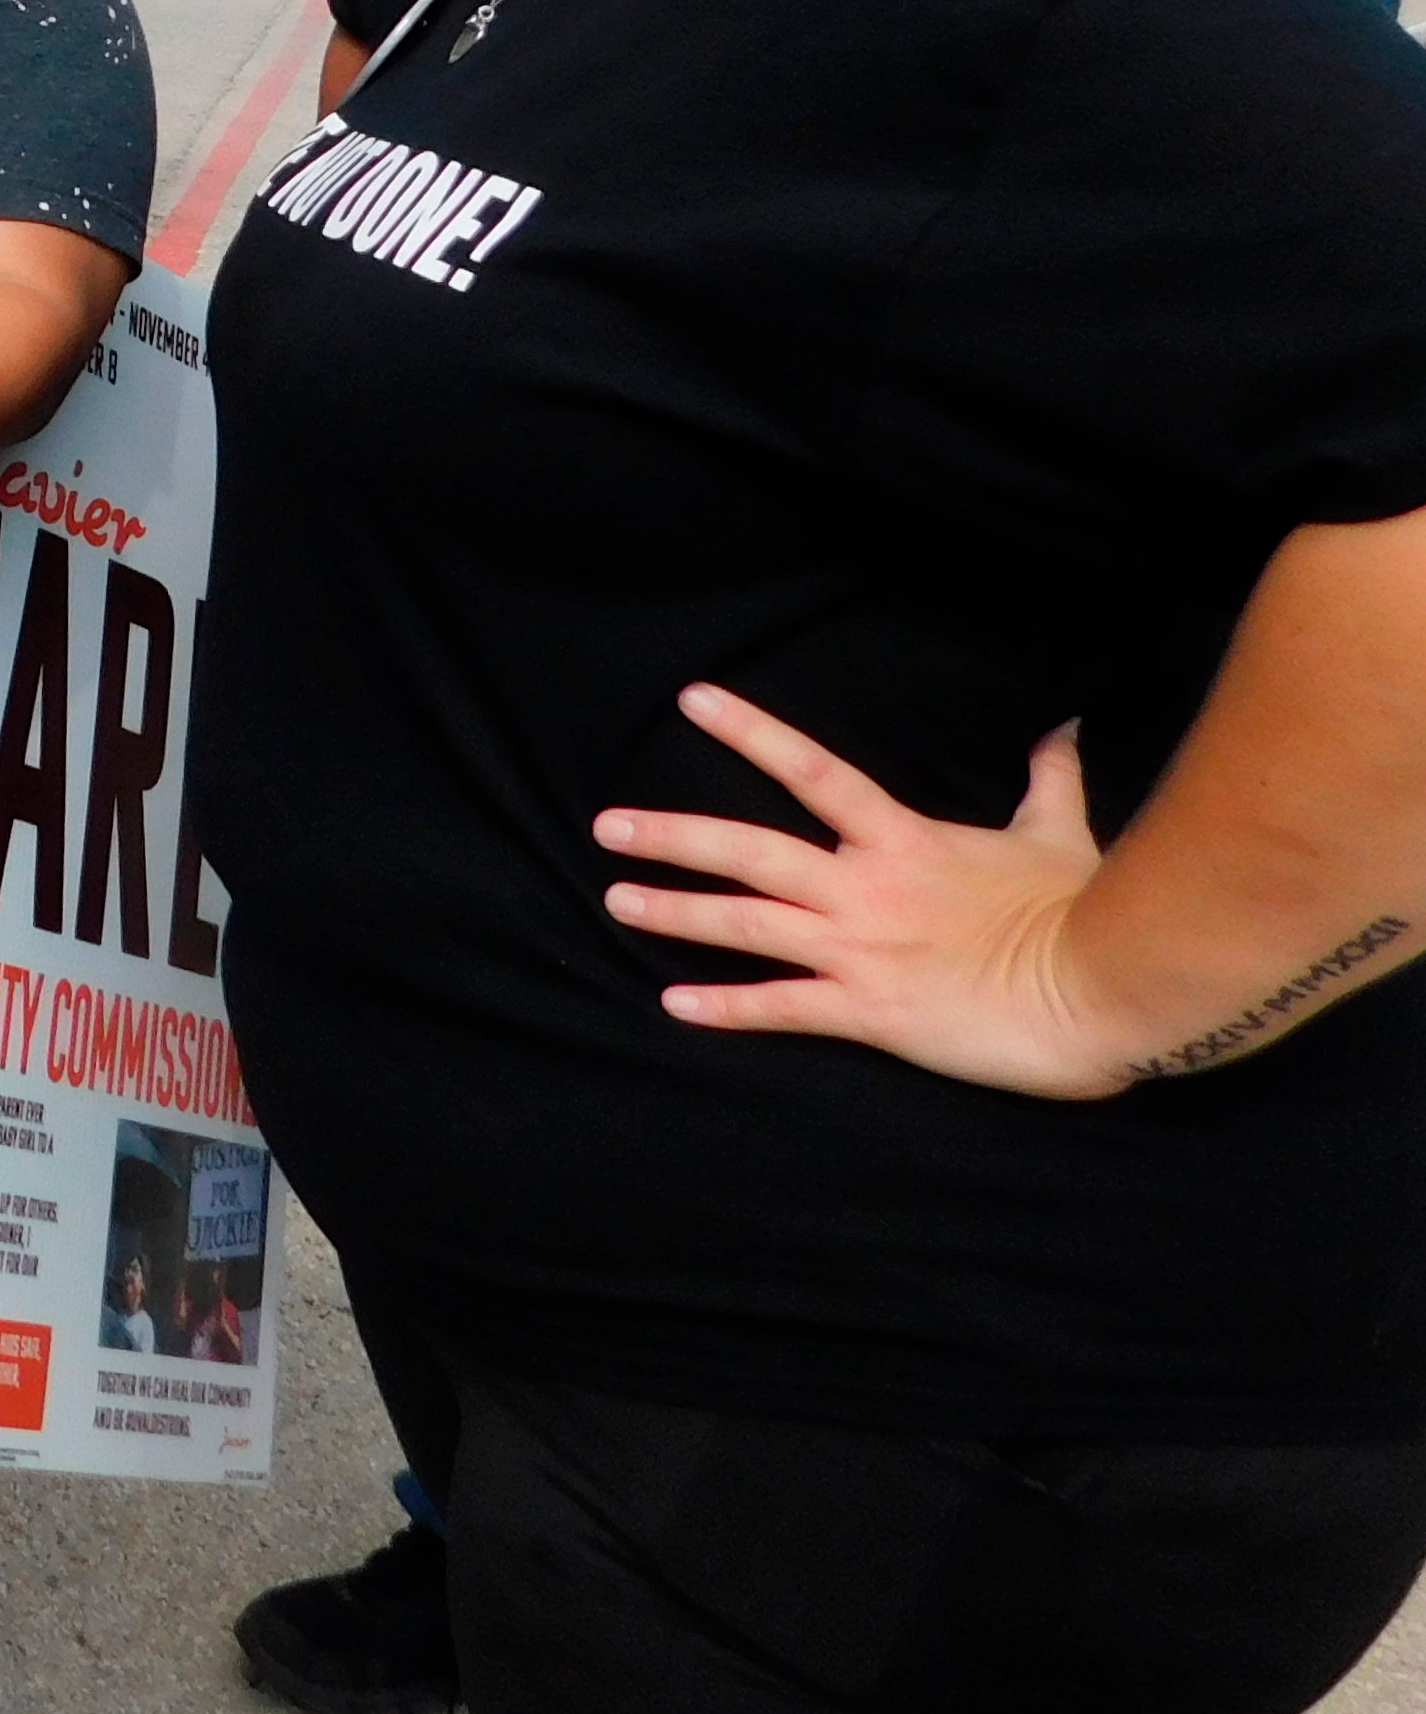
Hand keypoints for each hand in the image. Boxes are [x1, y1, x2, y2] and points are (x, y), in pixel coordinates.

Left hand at [594, 685, 1126, 1099]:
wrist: (1105, 989)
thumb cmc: (1084, 912)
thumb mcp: (1060, 834)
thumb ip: (1047, 780)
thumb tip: (1063, 727)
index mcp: (903, 840)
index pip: (812, 771)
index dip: (750, 732)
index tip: (692, 702)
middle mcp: (866, 888)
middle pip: (750, 851)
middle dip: (674, 838)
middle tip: (607, 827)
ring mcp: (862, 950)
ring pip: (748, 925)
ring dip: (677, 912)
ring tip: (617, 901)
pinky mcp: (870, 1012)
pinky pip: (783, 1008)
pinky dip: (726, 1008)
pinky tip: (676, 1004)